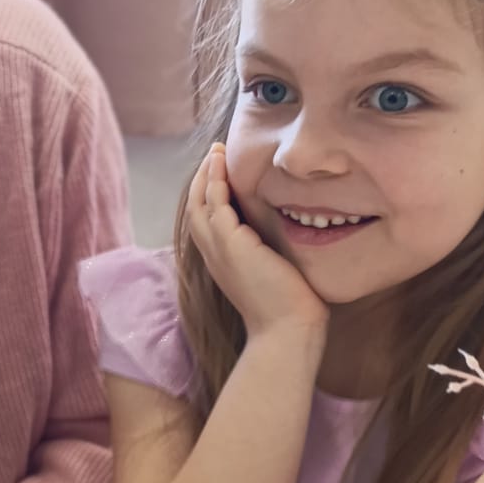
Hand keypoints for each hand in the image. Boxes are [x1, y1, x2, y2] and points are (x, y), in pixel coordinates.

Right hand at [187, 144, 328, 342]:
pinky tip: (224, 166)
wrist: (288, 330)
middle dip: (203, 178)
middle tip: (215, 153)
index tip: (221, 172)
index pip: (206, 221)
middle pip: (195, 208)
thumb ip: (268, 252)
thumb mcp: (272, 273)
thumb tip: (284, 236)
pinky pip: (216, 205)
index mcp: (222, 261)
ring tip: (216, 152)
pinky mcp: (231, 245)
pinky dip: (217, 183)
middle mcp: (214, 255)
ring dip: (207, 174)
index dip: (210, 194)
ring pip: (200, 203)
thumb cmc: (288, 308)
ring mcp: (219, 250)